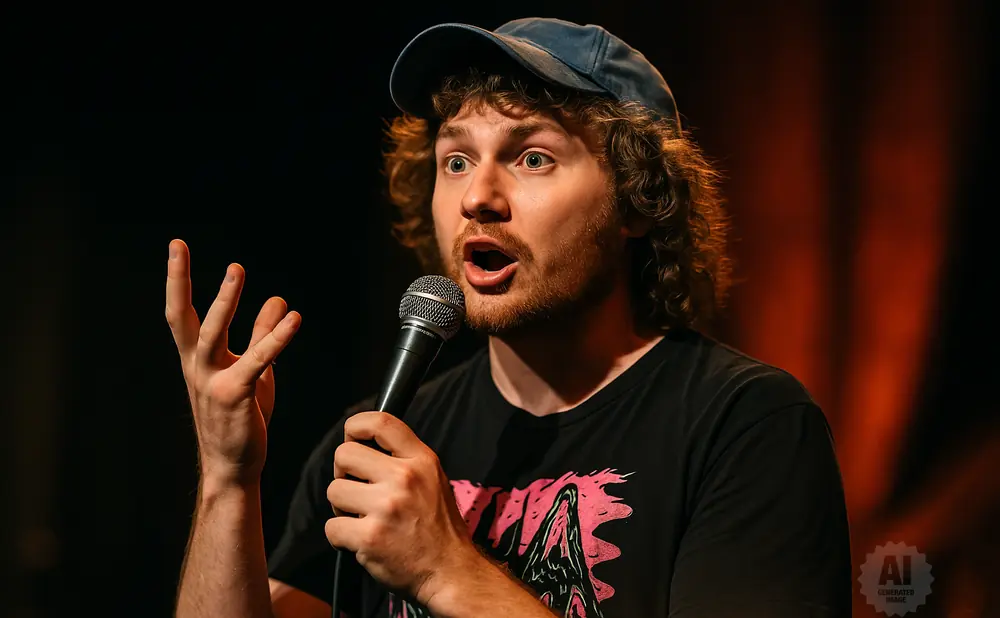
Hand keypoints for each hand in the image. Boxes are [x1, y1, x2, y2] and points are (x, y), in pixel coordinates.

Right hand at [165, 239, 300, 485]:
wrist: (234, 467)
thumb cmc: (240, 419)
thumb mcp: (254, 371)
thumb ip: (262, 334)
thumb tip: (277, 301)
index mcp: (197, 360)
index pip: (181, 315)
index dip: (176, 280)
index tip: (176, 247)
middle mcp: (197, 368)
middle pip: (182, 318)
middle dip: (178, 280)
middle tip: (177, 246)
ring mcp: (212, 382)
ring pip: (213, 333)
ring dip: (225, 301)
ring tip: (235, 271)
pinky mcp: (235, 395)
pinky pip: (257, 360)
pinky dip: (276, 338)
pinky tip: (294, 319)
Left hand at [324, 412, 482, 608]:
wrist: (450, 571)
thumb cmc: (437, 526)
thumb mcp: (433, 479)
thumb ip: (403, 458)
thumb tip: (361, 442)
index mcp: (422, 460)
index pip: (380, 421)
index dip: (355, 425)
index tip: (351, 437)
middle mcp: (405, 478)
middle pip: (344, 454)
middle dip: (343, 473)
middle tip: (357, 490)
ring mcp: (386, 507)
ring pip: (334, 490)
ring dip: (342, 507)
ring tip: (363, 518)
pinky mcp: (370, 537)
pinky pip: (332, 526)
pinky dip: (341, 536)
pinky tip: (362, 540)